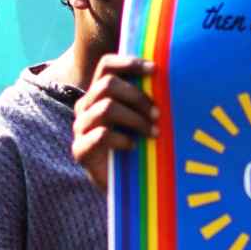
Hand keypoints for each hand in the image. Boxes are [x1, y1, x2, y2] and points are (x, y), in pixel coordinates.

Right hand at [72, 56, 155, 179]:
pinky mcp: (80, 150)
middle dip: (137, 97)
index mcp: (99, 93)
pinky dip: (122, 139)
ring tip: (153, 133)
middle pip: (107, 85)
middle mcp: (86, 106)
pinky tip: (134, 147)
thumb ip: (147, 98)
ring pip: (106, 108)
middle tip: (158, 114)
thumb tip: (170, 78)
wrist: (124, 186)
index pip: (107, 65)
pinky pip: (101, 135)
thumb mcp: (143, 118)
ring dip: (135, 119)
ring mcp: (80, 128)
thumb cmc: (138, 146)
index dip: (129, 63)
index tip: (155, 70)